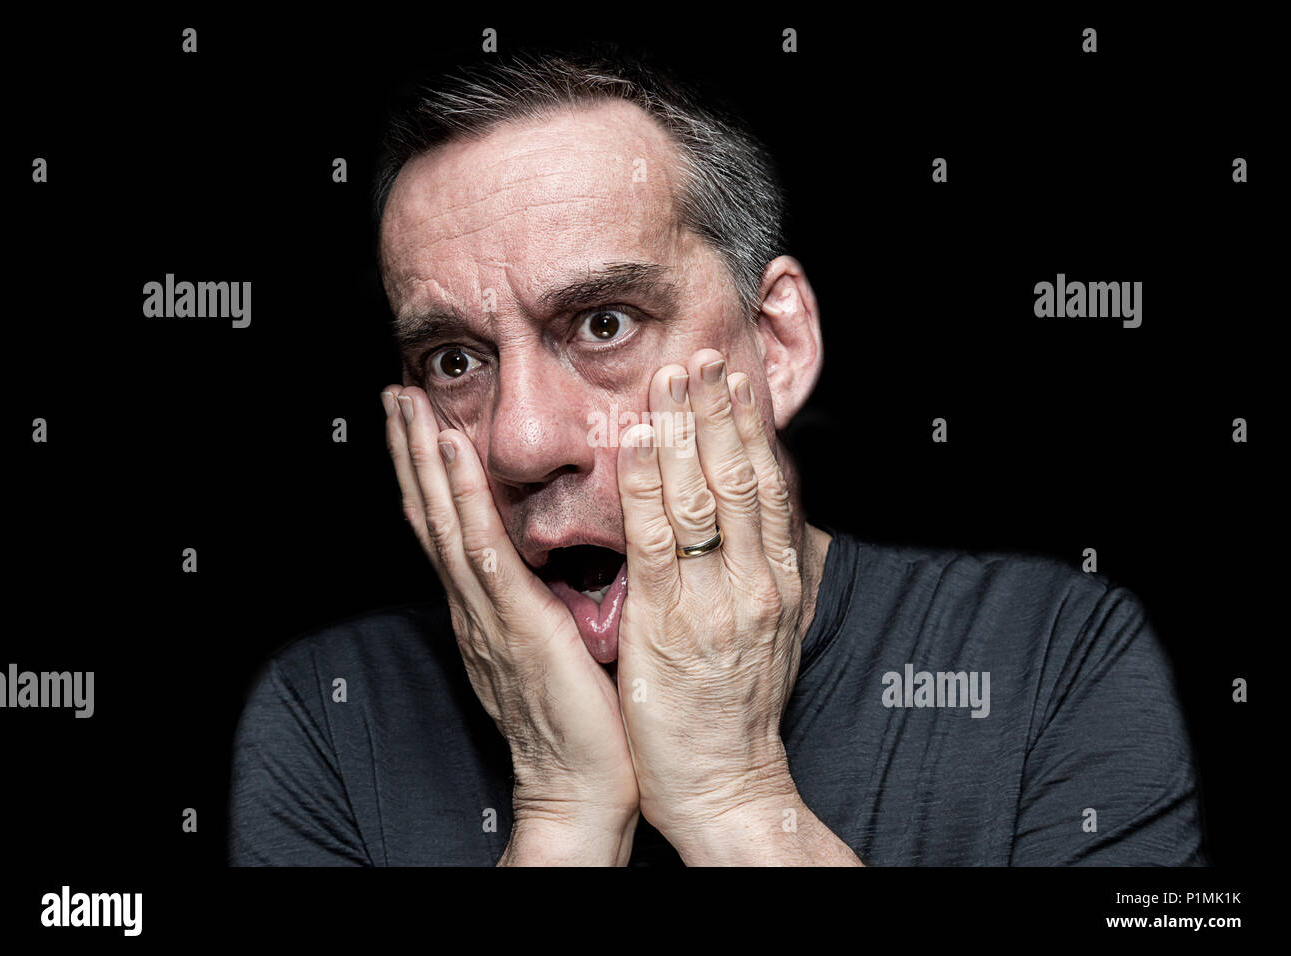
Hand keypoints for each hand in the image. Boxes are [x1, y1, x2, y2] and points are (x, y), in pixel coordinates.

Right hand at [383, 385, 638, 864]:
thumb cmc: (584, 724)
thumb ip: (549, 602)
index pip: (451, 529)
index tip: (422, 424)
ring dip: (423, 457)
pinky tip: (450, 454)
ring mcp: (486, 614)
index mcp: (488, 612)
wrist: (581, 789)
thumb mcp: (560, 646)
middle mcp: (474, 608)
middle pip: (431, 515)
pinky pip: (481, 549)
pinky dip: (461, 497)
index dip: (431, 475)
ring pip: (444, 520)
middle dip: (411, 452)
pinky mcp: (512, 623)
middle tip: (396, 392)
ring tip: (408, 403)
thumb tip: (561, 562)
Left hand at [614, 349, 806, 856]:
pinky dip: (647, 485)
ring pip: (703, 496)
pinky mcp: (670, 624)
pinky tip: (637, 442)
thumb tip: (767, 523)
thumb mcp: (771, 634)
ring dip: (685, 429)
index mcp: (779, 582)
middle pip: (740, 476)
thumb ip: (766, 574)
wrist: (729, 785)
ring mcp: (715, 600)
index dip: (751, 427)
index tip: (734, 379)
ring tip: (671, 377)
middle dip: (720, 411)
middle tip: (703, 354)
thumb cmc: (739, 711)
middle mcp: (756, 582)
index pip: (769, 486)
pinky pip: (657, 540)